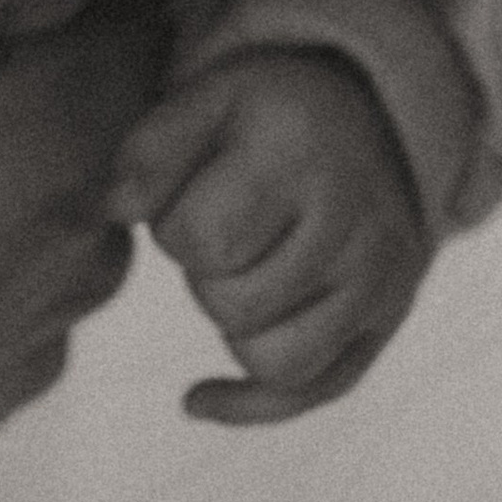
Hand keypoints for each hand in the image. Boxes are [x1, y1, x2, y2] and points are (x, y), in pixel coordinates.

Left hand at [112, 50, 427, 424]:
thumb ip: (150, 150)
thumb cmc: (267, 114)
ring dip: (236, 323)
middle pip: (234, 307)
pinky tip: (197, 396)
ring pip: (273, 362)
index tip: (198, 194)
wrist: (374, 116)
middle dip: (208, 274)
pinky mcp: (387, 319)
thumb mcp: (207, 99)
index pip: (204, 242)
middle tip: (229, 224)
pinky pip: (311, 393)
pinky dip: (248, 401)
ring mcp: (382, 277)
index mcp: (303, 152)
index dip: (175, 226)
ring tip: (248, 266)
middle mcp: (358, 220)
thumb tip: (115, 211)